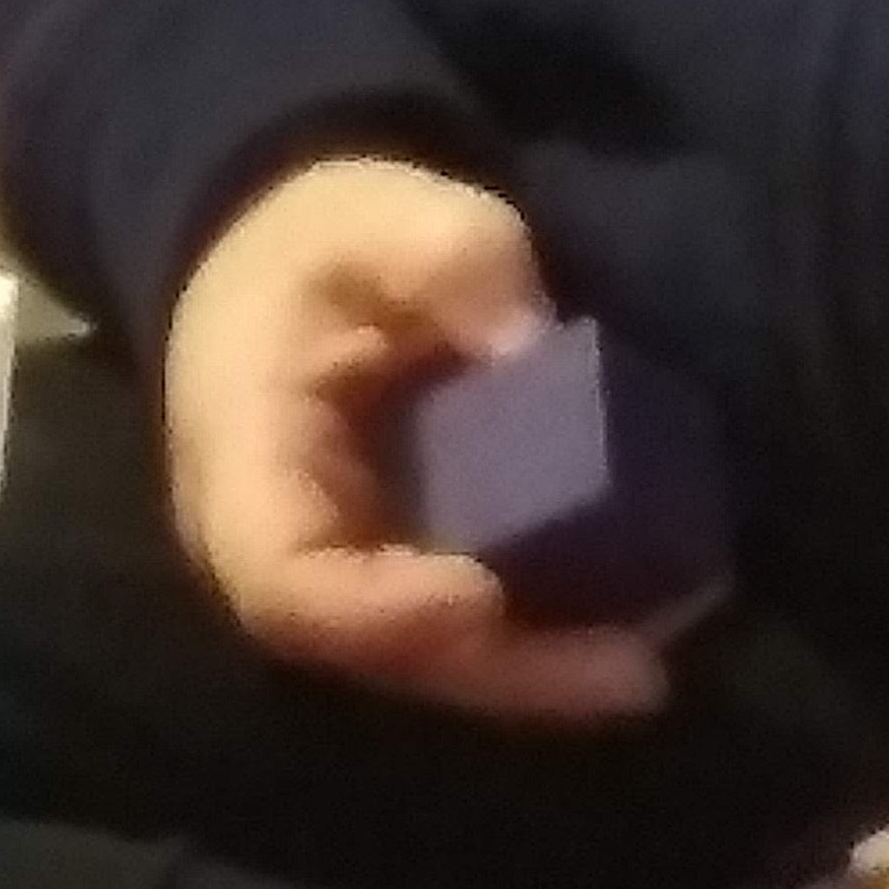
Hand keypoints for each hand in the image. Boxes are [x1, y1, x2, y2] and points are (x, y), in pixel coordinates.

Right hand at [162, 157, 669, 723]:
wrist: (277, 275)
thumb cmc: (315, 248)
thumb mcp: (373, 213)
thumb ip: (446, 255)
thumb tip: (533, 340)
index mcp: (240, 465)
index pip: (283, 580)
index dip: (377, 610)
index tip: (482, 597)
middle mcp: (277, 553)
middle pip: (370, 653)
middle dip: (498, 670)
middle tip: (631, 673)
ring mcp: (338, 580)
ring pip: (423, 665)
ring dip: (536, 675)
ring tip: (647, 667)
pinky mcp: (396, 581)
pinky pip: (460, 638)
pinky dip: (543, 646)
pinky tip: (638, 637)